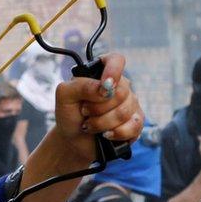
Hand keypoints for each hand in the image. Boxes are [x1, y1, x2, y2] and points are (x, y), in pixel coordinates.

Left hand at [51, 53, 143, 167]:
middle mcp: (119, 86)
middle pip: (120, 92)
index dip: (113, 72)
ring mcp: (130, 104)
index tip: (104, 87)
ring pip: (125, 112)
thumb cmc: (69, 115)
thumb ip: (81, 85)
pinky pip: (134, 126)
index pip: (116, 60)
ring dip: (102, 123)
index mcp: (102, 73)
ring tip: (90, 126)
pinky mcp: (136, 123)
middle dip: (98, 108)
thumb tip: (104, 87)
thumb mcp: (65, 96)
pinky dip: (116, 133)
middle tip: (84, 112)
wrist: (73, 141)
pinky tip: (106, 135)